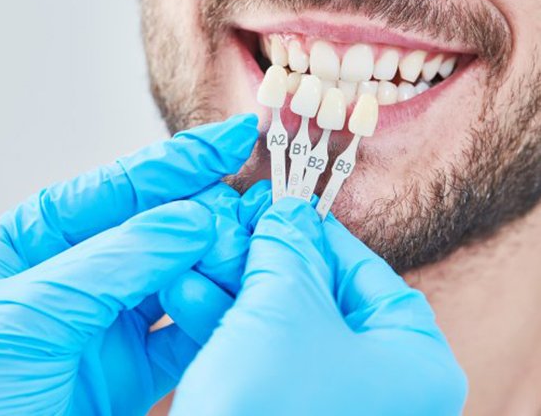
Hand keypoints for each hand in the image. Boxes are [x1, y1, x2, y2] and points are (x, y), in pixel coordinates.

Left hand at [0, 115, 257, 415]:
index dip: (182, 158)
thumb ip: (117, 260)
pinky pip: (186, 334)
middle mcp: (80, 273)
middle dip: (206, 211)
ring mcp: (108, 320)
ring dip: (217, 262)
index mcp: (39, 239)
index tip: (233, 138)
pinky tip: (233, 301)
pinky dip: (214, 317)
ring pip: (180, 275)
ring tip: (247, 249)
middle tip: (247, 205)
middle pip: (159, 226)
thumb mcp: (30, 311)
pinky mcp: (131, 370)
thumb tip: (191, 221)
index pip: (122, 185)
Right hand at [170, 198, 467, 415]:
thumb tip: (288, 211)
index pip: (366, 271)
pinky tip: (188, 294)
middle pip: (321, 296)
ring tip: (201, 253)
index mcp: (414, 361)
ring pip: (285, 326)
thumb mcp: (283, 305)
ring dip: (236, 288)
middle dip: (266, 259)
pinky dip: (228, 326)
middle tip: (236, 228)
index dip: (320, 232)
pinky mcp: (291, 412)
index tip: (284, 208)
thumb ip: (288, 247)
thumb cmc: (271, 405)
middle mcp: (385, 387)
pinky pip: (265, 358)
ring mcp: (337, 404)